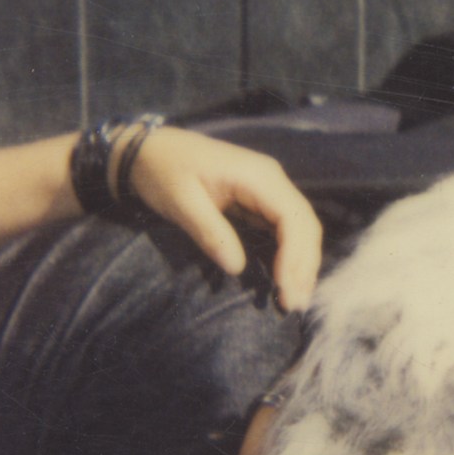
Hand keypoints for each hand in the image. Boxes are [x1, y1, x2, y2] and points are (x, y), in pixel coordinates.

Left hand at [125, 127, 321, 311]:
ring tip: (294, 300)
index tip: (285, 289)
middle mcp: (271, 180)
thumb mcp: (180, 201)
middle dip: (303, 266)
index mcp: (258, 176)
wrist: (149, 149)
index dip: (294, 255)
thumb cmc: (162, 170)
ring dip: (300, 264)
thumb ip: (210, 232)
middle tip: (294, 305)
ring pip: (298, 228)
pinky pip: (283, 230)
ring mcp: (267, 190)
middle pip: (304, 225)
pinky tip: (284, 280)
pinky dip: (287, 255)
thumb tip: (237, 268)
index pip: (292, 217)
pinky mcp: (258, 201)